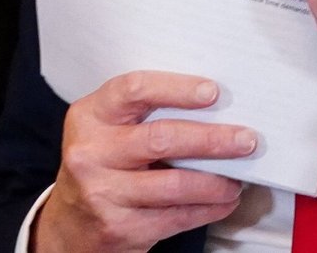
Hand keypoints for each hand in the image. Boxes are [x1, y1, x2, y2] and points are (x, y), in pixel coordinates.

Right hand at [34, 71, 254, 252]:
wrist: (70, 223)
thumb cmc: (102, 164)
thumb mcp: (107, 130)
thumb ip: (143, 114)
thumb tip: (213, 105)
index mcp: (89, 116)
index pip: (134, 90)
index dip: (177, 88)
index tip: (213, 92)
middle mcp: (90, 152)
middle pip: (161, 139)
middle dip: (212, 139)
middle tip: (246, 139)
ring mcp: (102, 193)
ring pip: (175, 184)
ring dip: (216, 182)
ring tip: (238, 178)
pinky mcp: (119, 228)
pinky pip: (176, 216)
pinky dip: (208, 208)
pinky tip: (224, 201)